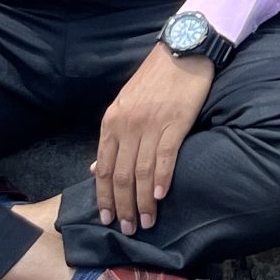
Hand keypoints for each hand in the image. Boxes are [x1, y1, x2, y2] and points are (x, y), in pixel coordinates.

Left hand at [91, 44, 214, 234]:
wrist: (183, 50)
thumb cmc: (155, 79)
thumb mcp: (124, 105)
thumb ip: (113, 138)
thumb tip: (97, 169)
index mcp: (111, 122)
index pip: (103, 168)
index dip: (104, 197)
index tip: (107, 219)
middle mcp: (126, 125)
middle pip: (120, 175)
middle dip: (122, 206)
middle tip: (128, 230)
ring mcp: (149, 124)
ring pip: (140, 172)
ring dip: (142, 201)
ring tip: (146, 222)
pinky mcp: (174, 122)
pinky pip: (164, 157)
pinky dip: (161, 180)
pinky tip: (161, 197)